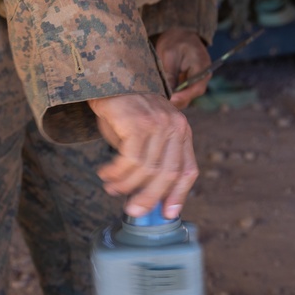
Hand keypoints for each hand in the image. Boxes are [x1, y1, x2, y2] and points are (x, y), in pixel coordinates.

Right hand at [89, 93, 198, 218]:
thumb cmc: (124, 112)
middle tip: (133, 210)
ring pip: (146, 170)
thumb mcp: (144, 137)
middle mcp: (175, 127)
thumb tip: (144, 197)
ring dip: (125, 185)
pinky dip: (116, 173)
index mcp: (181, 132)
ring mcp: (159, 123)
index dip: (179, 195)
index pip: (188, 170)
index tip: (167, 214)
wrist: (107, 80)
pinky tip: (106, 173)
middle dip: (149, 197)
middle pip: (168, 174)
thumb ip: (150, 161)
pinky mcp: (139, 123)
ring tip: (110, 187)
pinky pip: (129, 160)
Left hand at [154, 28, 210, 108]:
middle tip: (158, 102)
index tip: (168, 100)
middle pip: (190, 96)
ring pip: (185, 98)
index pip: (195, 88)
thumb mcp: (170, 55)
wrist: (180, 34)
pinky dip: (172, 96)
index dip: (181, 96)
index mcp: (202, 68)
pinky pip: (182, 95)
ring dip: (173, 100)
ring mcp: (197, 82)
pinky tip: (161, 96)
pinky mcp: (190, 84)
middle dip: (175, 100)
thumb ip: (170, 74)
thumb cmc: (175, 41)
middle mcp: (203, 78)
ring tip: (157, 100)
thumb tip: (169, 94)